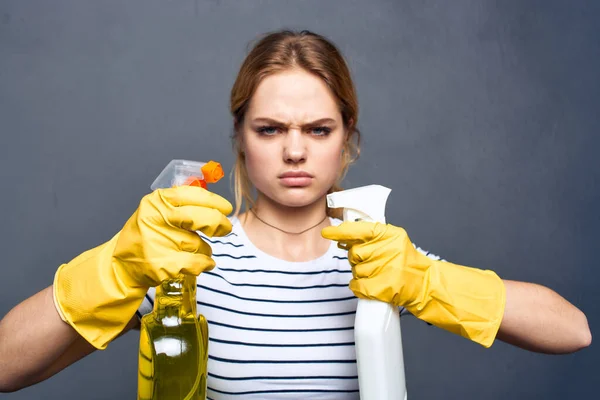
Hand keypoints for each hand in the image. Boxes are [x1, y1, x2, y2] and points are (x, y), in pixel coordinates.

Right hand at [114, 185, 232, 286]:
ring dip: (205, 249)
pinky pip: (198, 262)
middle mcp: (158, 218)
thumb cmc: (145, 234)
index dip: (215, 201)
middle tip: (225, 228)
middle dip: (219, 224)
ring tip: (194, 250)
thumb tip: (214, 201)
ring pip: (201, 244)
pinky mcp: (163, 264)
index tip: (226, 208)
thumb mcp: (156, 210)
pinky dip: (204, 263)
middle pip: (203, 218)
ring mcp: (160, 242)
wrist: (120, 264)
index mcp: (157, 201)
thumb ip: (181, 203)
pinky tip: (204, 263)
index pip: (194, 195)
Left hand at [322, 221, 505, 347]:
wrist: (425, 284)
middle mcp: (387, 249)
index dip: (340, 231)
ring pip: (355, 270)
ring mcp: (385, 269)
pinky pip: (358, 285)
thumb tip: (341, 236)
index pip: (359, 229)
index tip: (327, 233)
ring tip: (379, 273)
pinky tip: (373, 285)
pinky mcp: (383, 287)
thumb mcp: (393, 241)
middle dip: (358, 259)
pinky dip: (361, 287)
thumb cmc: (406, 262)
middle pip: (354, 253)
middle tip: (373, 262)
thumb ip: (371, 236)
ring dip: (362, 273)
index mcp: (389, 234)